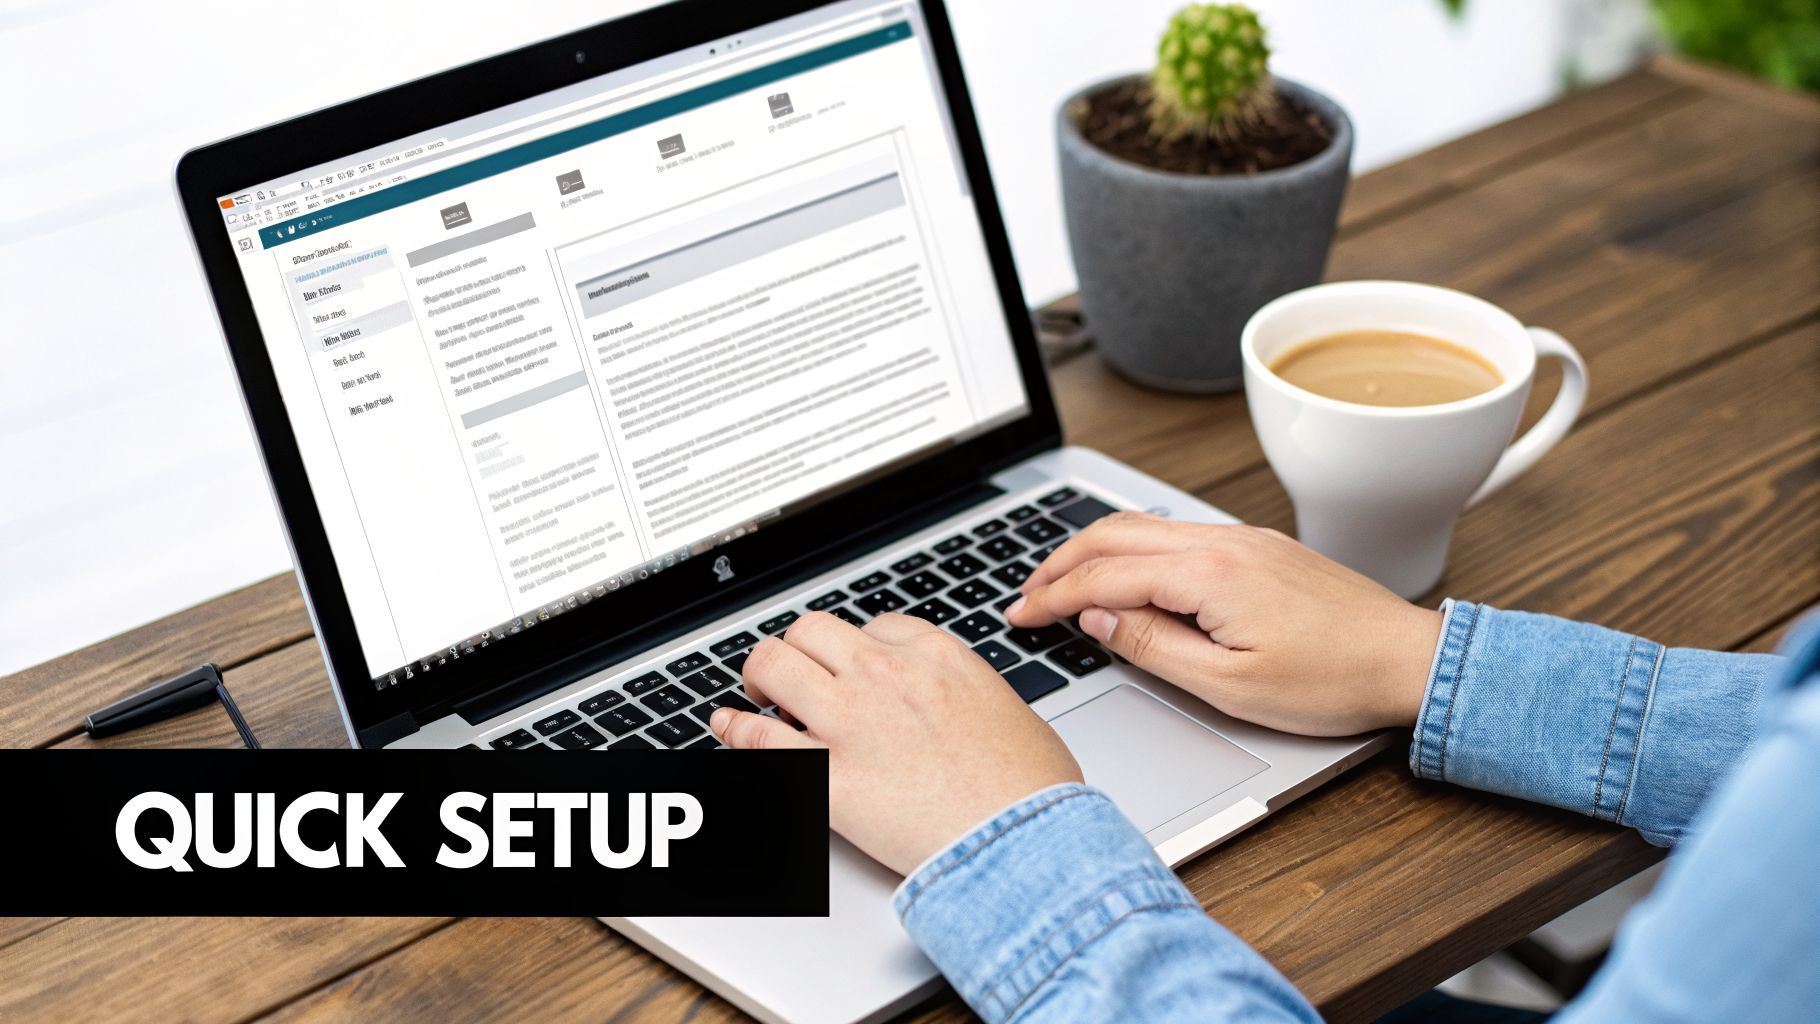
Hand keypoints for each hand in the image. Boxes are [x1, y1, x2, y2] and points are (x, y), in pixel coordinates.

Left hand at [709, 611, 1081, 875]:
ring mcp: (849, 721)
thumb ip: (970, 692)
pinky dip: (732, 730)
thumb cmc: (1030, 786)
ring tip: (755, 693)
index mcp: (933, 655)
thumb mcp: (1011, 710)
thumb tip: (959, 702)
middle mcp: (883, 675)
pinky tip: (724, 727)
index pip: (872, 627)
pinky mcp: (824, 776)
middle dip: (796, 648)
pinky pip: (757, 740)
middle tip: (790, 674)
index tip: (848, 666)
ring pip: (774, 666)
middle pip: (812, 631)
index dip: (853, 647)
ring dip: (758, 676)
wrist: (1025, 838)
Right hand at [1008, 514, 1441, 735]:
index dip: (1052, 597)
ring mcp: (1243, 538)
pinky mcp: (1259, 546)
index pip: (1104, 577)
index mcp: (1209, 574)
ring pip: (1145, 528)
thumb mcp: (1230, 686)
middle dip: (1059, 561)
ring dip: (1094, 551)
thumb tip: (1097, 619)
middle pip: (1114, 533)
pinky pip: (1177, 533)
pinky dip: (1133, 550)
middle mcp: (1222, 542)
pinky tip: (1126, 573)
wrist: (1410, 661)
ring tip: (1063, 583)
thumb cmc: (1333, 681)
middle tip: (1026, 595)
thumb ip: (1153, 646)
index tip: (1019, 616)